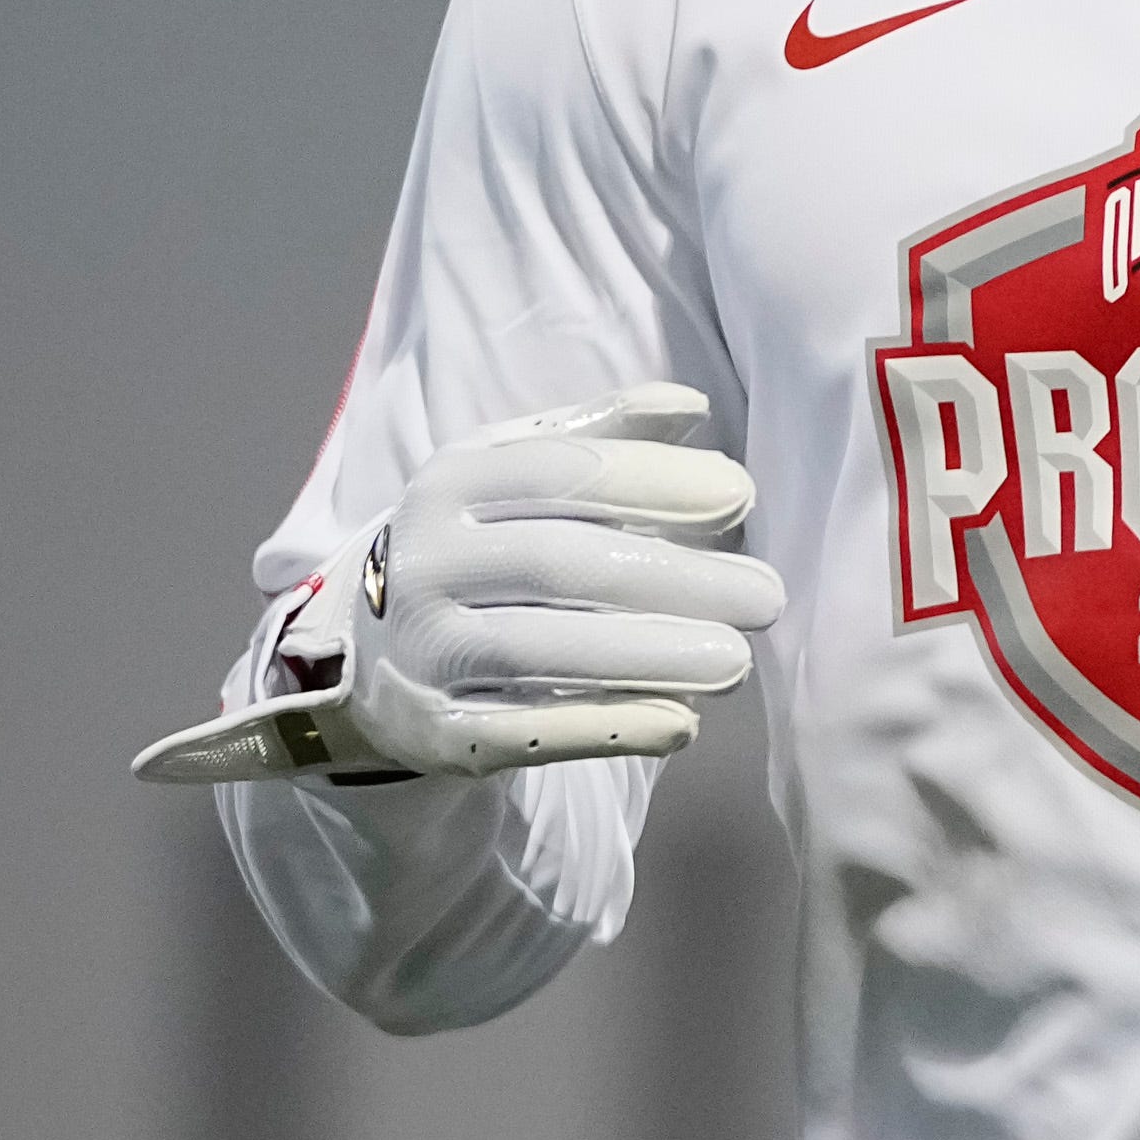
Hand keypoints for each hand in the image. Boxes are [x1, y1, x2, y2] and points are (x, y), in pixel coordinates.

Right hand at [132, 384, 782, 782]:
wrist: (372, 649)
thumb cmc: (482, 544)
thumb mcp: (518, 475)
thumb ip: (602, 435)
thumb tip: (691, 406)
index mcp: (452, 482)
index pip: (564, 475)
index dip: (655, 483)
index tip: (741, 496)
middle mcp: (427, 563)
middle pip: (561, 567)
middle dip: (674, 579)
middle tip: (767, 595)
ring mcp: (425, 652)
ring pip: (540, 652)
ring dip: (648, 656)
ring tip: (737, 661)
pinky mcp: (437, 733)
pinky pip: (524, 733)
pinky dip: (607, 729)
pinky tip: (682, 724)